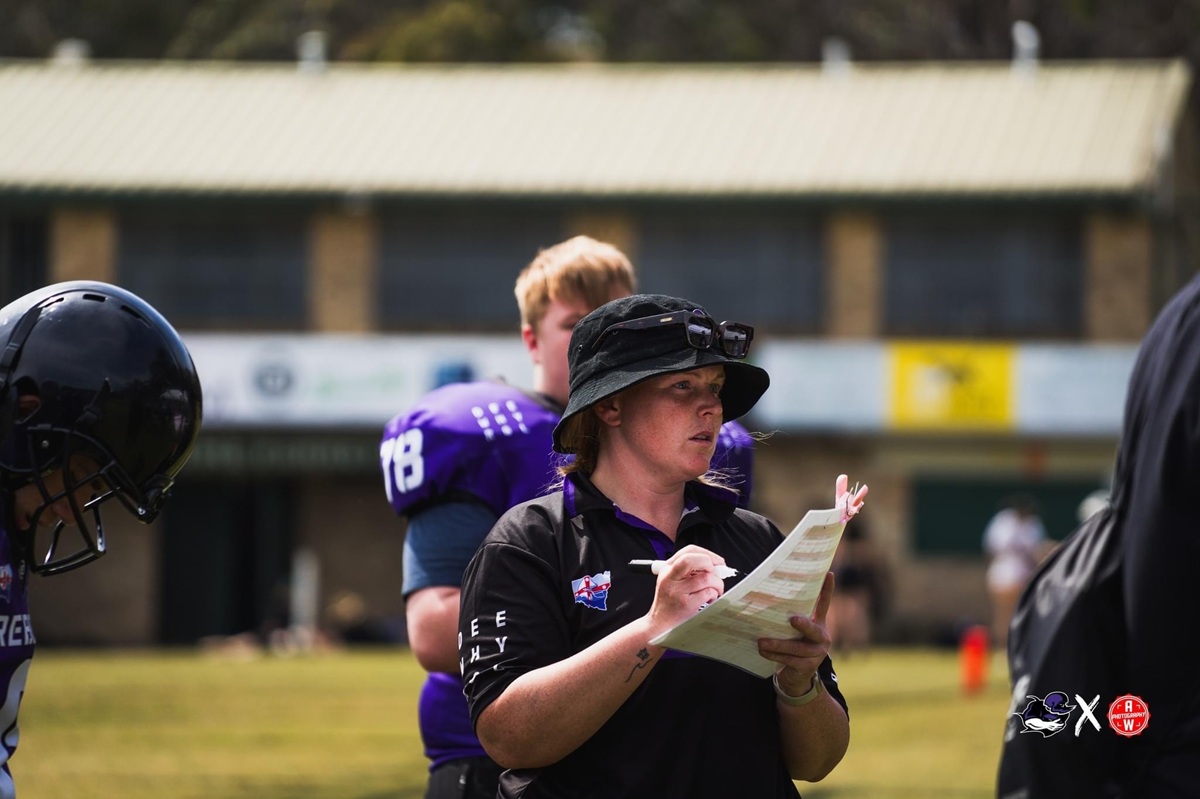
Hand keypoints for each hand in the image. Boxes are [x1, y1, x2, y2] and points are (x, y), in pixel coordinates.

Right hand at [645, 545, 729, 635]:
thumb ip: (690, 571)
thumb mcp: (672, 582)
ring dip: (717, 584)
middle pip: (693, 560)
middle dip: (711, 563)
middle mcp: (670, 578)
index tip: (717, 562)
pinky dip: (714, 595)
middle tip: (716, 573)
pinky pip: (708, 593)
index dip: (707, 554)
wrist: (659, 625)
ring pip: (706, 578)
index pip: (688, 551)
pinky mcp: (686, 604)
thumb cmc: (670, 603)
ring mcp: (677, 591)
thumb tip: (716, 565)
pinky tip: (709, 600)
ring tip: (715, 590)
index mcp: (667, 569)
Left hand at [756, 571, 834, 694]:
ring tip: (761, 642)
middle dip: (803, 625)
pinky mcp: (808, 667)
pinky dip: (774, 655)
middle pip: (813, 630)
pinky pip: (789, 660)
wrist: (797, 676)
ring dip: (777, 644)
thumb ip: (787, 617)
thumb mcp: (794, 630)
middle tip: (792, 620)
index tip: (828, 574)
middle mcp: (822, 637)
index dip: (827, 590)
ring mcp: (817, 653)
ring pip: (796, 647)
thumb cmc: (793, 645)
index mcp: (819, 624)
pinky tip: (762, 651)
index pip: (824, 604)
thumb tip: (766, 597)